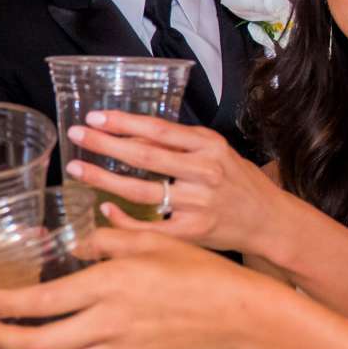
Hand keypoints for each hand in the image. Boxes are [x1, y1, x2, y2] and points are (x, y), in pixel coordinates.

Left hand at [0, 230, 259, 348]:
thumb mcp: (149, 240)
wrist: (238, 314)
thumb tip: (70, 243)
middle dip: (1, 339)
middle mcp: (108, 323)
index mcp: (108, 284)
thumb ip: (104, 240)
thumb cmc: (197, 270)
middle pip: (40, 342)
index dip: (7, 304)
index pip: (43, 299)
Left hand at [62, 111, 285, 255]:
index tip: (95, 116)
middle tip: (77, 135)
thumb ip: (183, 143)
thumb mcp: (219, 151)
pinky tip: (104, 208)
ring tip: (77, 169)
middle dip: (105, 144)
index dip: (124, 122)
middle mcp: (204, 172)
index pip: (159, 129)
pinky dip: (124, 218)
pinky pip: (150, 226)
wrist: (270, 221)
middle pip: (145, 156)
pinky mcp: (193, 232)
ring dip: (104, 179)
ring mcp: (198, 204)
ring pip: (142, 191)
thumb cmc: (239, 183)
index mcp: (210, 146)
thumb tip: (135, 130)